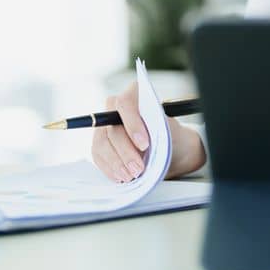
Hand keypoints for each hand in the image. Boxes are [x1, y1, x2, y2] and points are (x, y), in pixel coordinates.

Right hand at [90, 81, 207, 182]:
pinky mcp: (100, 142)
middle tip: (138, 169)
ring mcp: (105, 125)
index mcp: (135, 93)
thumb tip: (146, 138)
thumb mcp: (170, 130)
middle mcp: (115, 106)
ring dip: (116, 163)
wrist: (171, 147)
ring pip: (102, 144)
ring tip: (130, 176)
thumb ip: (158, 130)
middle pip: (113, 129)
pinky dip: (110, 168)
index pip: (125, 104)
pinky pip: (98, 155)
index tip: (144, 145)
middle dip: (125, 152)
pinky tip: (120, 176)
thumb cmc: (171, 135)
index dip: (133, 125)